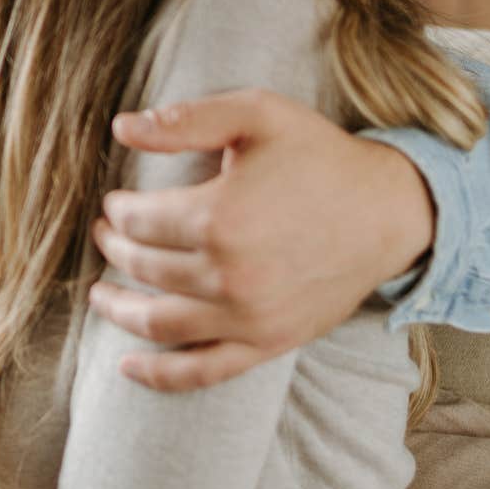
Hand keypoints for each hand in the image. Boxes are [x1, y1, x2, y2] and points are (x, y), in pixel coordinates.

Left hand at [88, 89, 432, 391]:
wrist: (389, 209)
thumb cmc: (320, 155)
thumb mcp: (256, 115)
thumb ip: (186, 120)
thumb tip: (121, 127)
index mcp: (220, 217)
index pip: (139, 221)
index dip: (118, 210)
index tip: (115, 202)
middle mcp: (230, 275)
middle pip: (144, 267)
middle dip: (114, 249)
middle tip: (105, 234)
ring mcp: (249, 317)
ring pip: (160, 322)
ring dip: (119, 309)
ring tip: (99, 293)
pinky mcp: (269, 342)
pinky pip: (203, 369)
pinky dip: (160, 373)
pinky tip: (127, 365)